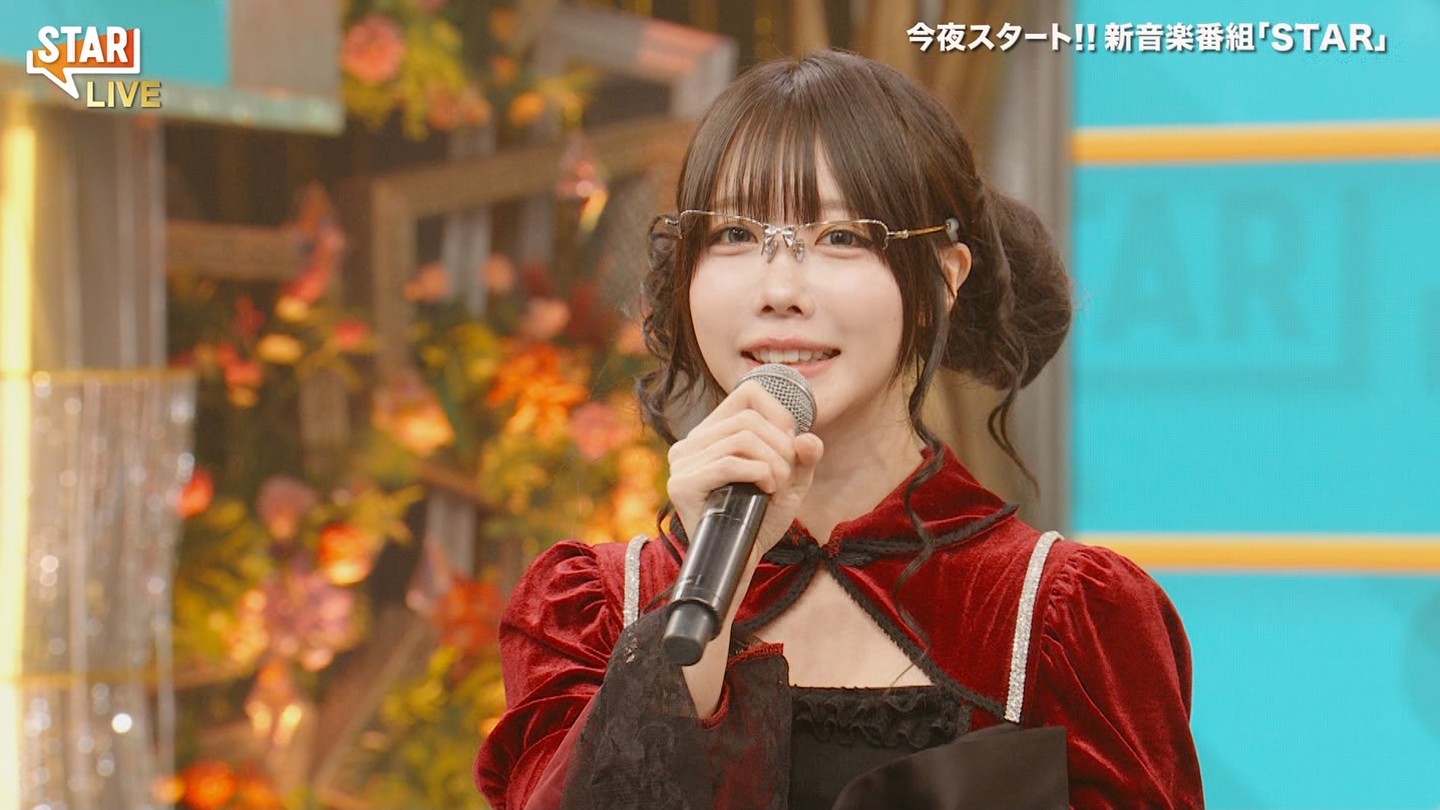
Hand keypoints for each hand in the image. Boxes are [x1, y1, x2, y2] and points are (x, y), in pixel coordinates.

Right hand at [666, 379, 824, 569]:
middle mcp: (691, 443)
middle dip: (781, 446)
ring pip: (741, 439)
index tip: (791, 446)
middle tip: (789, 475)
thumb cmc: (761, 520)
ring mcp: (682, 463)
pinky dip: (759, 473)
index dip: (779, 413)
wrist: (741, 563)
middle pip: (748, 419)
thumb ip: (803, 457)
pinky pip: (728, 463)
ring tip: (778, 487)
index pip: (747, 392)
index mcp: (712, 433)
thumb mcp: (791, 483)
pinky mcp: (682, 485)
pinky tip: (766, 491)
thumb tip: (808, 438)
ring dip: (774, 463)